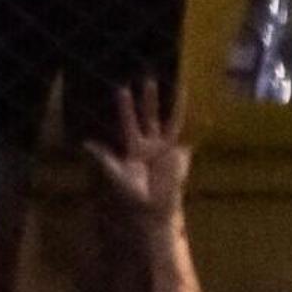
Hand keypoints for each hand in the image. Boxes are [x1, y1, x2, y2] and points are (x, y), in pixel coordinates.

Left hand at [83, 77, 191, 220]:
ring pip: (172, 122)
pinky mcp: (180, 157)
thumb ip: (104, 158)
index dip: (126, 107)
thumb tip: (85, 143)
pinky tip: (205, 113)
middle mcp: (150, 145)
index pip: (128, 122)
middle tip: (147, 79)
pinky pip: (188, 140)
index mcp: (133, 148)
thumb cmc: (131, 196)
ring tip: (181, 86)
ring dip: (176, 105)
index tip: (122, 89)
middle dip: (149, 99)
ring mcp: (167, 149)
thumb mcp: (115, 175)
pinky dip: (198, 126)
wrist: (151, 212)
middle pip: (150, 116)